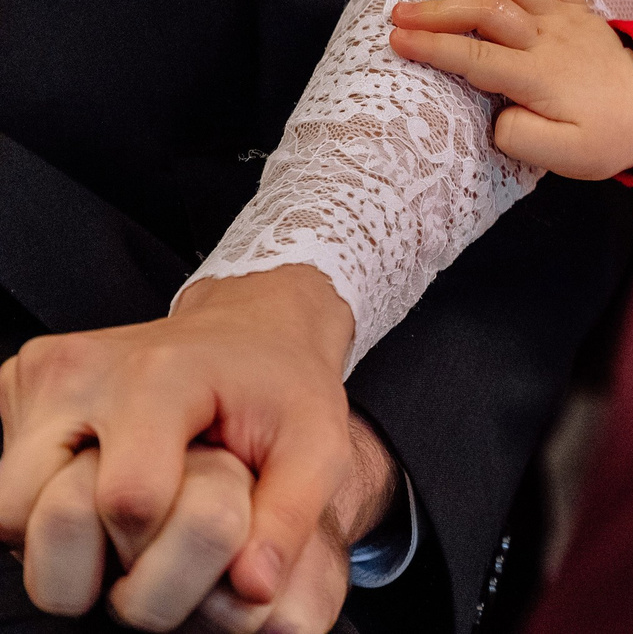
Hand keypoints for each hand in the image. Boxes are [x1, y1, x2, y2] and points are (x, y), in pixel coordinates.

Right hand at [0, 266, 354, 628]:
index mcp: (160, 375)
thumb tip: (252, 589)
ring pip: (6, 510)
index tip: (189, 523)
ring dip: (57, 536)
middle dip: (87, 553)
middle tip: (144, 529)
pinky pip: (4, 484)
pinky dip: (42, 503)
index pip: (126, 500)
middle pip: (35, 516)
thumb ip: (292, 516)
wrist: (251, 325)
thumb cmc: (282, 386)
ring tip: (124, 508)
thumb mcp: (320, 443)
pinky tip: (98, 479)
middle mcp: (83, 369)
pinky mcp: (19, 386)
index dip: (157, 543)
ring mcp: (41, 376)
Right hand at [389, 0, 632, 177]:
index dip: (434, 48)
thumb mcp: (566, 158)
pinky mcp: (578, 7)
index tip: (396, 41)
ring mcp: (567, 17)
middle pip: (490, 11)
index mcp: (542, 77)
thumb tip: (497, 114)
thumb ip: (524, 138)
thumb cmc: (603, 138)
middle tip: (399, 13)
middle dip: (440, 10)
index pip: (478, 57)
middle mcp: (552, 38)